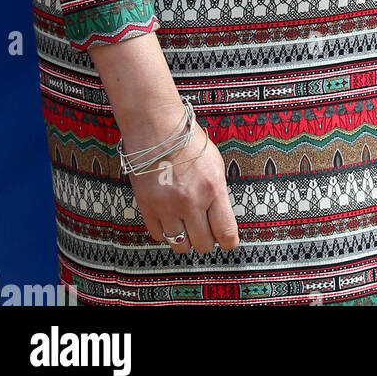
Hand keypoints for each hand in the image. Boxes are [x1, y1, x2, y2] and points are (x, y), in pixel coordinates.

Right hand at [121, 110, 238, 254]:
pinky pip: (159, 236)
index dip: (229, 241)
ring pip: (180, 245)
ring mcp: (167, 207)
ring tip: (186, 225)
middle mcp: (191, 202)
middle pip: (203, 244)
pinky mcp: (148, 208)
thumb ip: (218, 194)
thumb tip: (220, 219)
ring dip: (185, 239)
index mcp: (213, 189)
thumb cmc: (188, 143)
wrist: (157, 130)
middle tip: (205, 230)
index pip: (226, 232)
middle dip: (207, 240)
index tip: (227, 241)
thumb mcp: (215, 165)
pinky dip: (166, 232)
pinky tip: (170, 218)